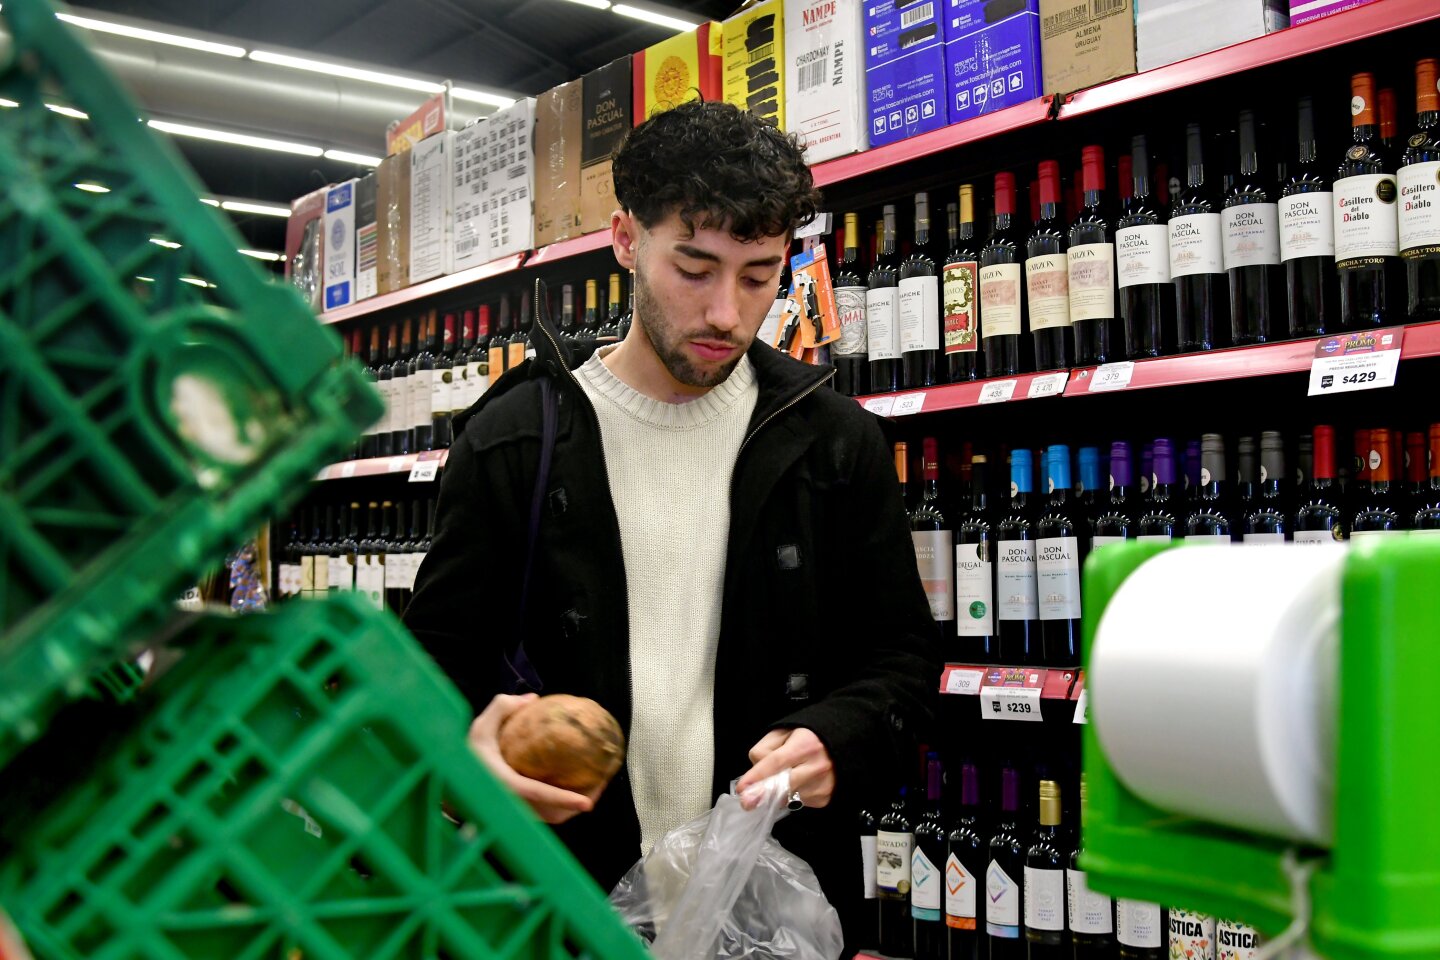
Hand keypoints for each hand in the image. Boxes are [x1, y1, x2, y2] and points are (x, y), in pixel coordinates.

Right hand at [467, 693, 603, 824]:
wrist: (447, 786)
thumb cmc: (463, 757)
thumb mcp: (478, 728)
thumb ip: (502, 708)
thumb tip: (532, 699)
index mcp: (505, 787)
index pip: (539, 796)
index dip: (564, 799)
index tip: (587, 803)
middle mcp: (512, 805)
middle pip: (553, 815)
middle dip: (577, 807)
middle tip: (598, 788)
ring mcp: (514, 813)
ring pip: (550, 818)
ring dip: (571, 808)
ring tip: (592, 788)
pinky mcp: (515, 815)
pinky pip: (544, 814)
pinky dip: (560, 806)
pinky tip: (572, 789)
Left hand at [735, 727, 834, 810]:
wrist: (839, 746)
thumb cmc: (805, 737)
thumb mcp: (783, 734)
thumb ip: (765, 750)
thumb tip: (754, 775)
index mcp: (806, 744)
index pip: (777, 762)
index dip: (757, 776)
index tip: (742, 788)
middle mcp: (817, 766)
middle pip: (783, 785)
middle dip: (762, 794)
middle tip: (747, 802)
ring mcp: (823, 785)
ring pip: (787, 797)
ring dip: (776, 794)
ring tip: (782, 779)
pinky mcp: (824, 799)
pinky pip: (797, 803)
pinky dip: (789, 797)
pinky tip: (795, 784)